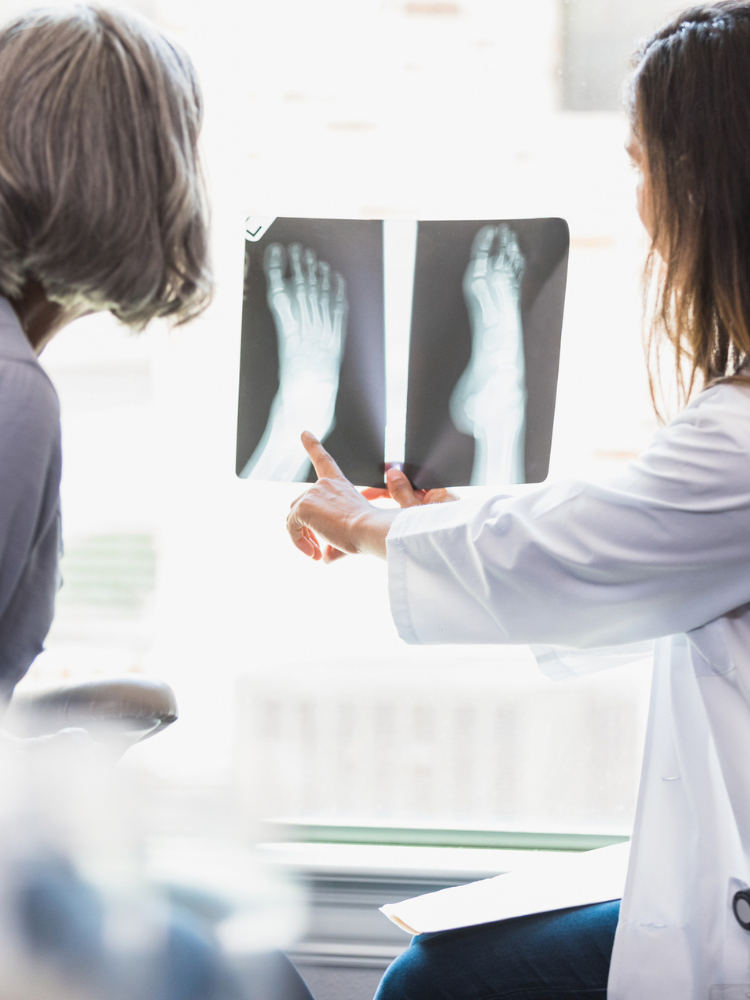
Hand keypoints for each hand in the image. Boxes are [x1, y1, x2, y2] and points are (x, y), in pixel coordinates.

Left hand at [287, 437, 459, 563]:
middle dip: (307, 529)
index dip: (313, 446)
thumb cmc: (369, 534)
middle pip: (300, 506)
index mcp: (339, 484)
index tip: (304, 433)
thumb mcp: (352, 535)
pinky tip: (314, 553)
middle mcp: (324, 484)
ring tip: (318, 553)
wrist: (372, 531)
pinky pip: (291, 528)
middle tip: (319, 550)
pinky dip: (298, 543)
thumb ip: (334, 543)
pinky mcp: (303, 506)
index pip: (323, 460)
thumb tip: (325, 557)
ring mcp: (312, 493)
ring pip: (294, 519)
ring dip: (302, 538)